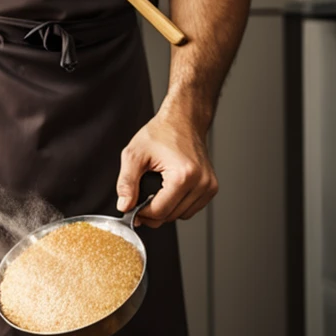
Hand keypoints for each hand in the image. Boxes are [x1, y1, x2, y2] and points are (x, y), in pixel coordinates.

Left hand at [116, 111, 217, 228]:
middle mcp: (200, 182)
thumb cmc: (161, 132)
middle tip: (140, 200)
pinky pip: (192, 209)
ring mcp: (208, 186)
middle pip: (171, 216)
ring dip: (166, 210)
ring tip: (156, 192)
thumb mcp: (134, 154)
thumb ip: (126, 182)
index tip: (132, 209)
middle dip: (152, 212)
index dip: (141, 213)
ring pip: (182, 215)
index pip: (159, 211)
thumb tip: (124, 206)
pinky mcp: (211, 187)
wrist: (183, 119)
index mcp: (183, 175)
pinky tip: (169, 191)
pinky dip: (178, 206)